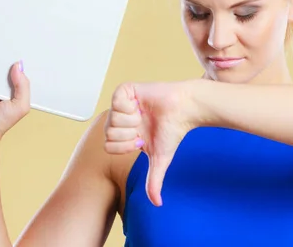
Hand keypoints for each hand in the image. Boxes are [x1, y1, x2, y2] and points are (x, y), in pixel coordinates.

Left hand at [104, 81, 197, 206]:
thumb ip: (155, 180)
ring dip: (132, 119)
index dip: (126, 145)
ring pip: (112, 118)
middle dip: (129, 134)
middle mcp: (121, 118)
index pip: (109, 145)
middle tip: (142, 127)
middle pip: (108, 133)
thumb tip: (157, 203)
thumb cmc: (173, 130)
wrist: (184, 109)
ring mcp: (123, 103)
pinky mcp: (127, 90)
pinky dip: (130, 105)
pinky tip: (141, 104)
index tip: (141, 139)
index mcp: (125, 133)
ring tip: (143, 115)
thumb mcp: (160, 159)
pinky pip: (116, 100)